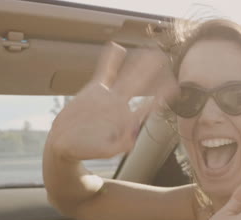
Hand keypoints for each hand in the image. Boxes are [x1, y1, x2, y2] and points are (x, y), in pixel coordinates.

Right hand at [47, 42, 177, 159]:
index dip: (160, 96)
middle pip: (139, 85)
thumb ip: (120, 145)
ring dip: (137, 64)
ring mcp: (108, 95)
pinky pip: (104, 72)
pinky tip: (116, 47)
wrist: (65, 141)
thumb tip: (132, 138)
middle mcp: (120, 104)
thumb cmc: (87, 149)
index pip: (147, 105)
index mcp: (126, 118)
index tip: (175, 87)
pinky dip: (110, 60)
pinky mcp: (94, 90)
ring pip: (126, 76)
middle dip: (152, 73)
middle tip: (165, 59)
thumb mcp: (105, 151)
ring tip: (148, 51)